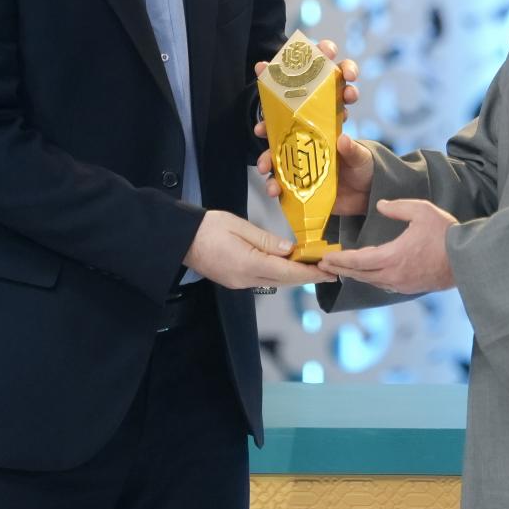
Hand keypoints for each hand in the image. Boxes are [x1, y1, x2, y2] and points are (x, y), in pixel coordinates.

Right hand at [183, 209, 327, 289]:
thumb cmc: (207, 227)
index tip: (329, 272)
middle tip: (329, 271)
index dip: (310, 273)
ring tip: (313, 267)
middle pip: (284, 281)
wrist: (180, 239)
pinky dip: (279, 273)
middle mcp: (245, 279)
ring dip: (294, 276)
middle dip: (307, 276)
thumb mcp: (239, 226)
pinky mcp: (235, 280)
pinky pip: (263, 279)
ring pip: (275, 281)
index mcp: (247, 264)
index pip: (287, 272)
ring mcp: (239, 282)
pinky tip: (288, 266)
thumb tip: (289, 250)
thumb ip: (266, 240)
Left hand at [254, 38, 359, 130]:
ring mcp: (336, 97)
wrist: (283, 117)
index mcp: (316, 64)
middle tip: (348, 75)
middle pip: (346, 69)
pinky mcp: (337, 117)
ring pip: (350, 93)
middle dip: (349, 69)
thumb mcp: (275, 85)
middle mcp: (330, 78)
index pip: (326, 51)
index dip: (329, 49)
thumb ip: (268, 76)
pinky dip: (335, 124)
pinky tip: (332, 129)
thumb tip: (261, 67)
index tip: (328, 52)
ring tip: (346, 101)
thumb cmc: (284, 92)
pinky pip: (341, 117)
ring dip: (351, 94)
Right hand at [259, 130, 373, 215]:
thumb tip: (343, 138)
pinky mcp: (302, 190)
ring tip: (267, 175)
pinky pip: (284, 189)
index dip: (277, 120)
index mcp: (318, 137)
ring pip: (277, 167)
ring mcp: (302, 171)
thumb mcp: (361, 155)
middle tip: (262, 151)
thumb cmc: (364, 168)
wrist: (369, 195)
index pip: (294, 124)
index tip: (265, 123)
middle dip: (266, 147)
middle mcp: (306, 152)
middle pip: (278, 146)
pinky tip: (275, 192)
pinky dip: (276, 190)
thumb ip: (352, 149)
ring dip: (268, 168)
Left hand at [318, 199, 456, 294]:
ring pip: (370, 281)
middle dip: (340, 268)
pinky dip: (370, 279)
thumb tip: (381, 205)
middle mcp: (393, 275)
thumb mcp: (421, 211)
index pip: (357, 260)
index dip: (339, 259)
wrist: (467, 259)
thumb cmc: (445, 234)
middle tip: (324, 265)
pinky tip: (367, 274)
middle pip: (359, 274)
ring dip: (354, 274)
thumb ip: (397, 207)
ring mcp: (401, 284)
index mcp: (392, 257)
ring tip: (342, 268)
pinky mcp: (410, 288)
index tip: (325, 258)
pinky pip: (383, 285)